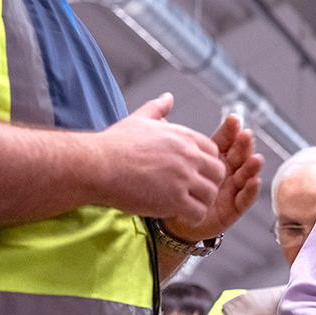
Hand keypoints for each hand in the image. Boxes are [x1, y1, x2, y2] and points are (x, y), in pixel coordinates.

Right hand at [90, 94, 226, 222]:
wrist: (96, 165)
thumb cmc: (114, 144)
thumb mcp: (140, 119)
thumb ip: (158, 108)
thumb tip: (168, 97)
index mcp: (184, 136)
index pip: (213, 151)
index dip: (206, 164)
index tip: (194, 173)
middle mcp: (189, 155)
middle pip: (218, 172)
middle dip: (209, 183)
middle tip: (194, 191)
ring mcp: (183, 178)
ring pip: (211, 194)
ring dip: (202, 202)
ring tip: (187, 206)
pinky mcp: (175, 199)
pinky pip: (199, 213)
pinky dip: (193, 217)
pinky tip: (180, 216)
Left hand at [162, 112, 262, 242]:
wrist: (167, 219)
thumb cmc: (169, 187)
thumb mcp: (167, 156)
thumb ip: (169, 130)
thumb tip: (165, 98)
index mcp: (212, 157)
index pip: (224, 140)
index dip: (230, 131)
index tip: (232, 120)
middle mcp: (225, 171)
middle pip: (238, 155)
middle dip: (243, 145)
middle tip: (245, 135)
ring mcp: (231, 189)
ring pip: (245, 174)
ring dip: (251, 166)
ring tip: (255, 159)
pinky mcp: (233, 208)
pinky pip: (245, 199)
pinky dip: (250, 191)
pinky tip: (253, 182)